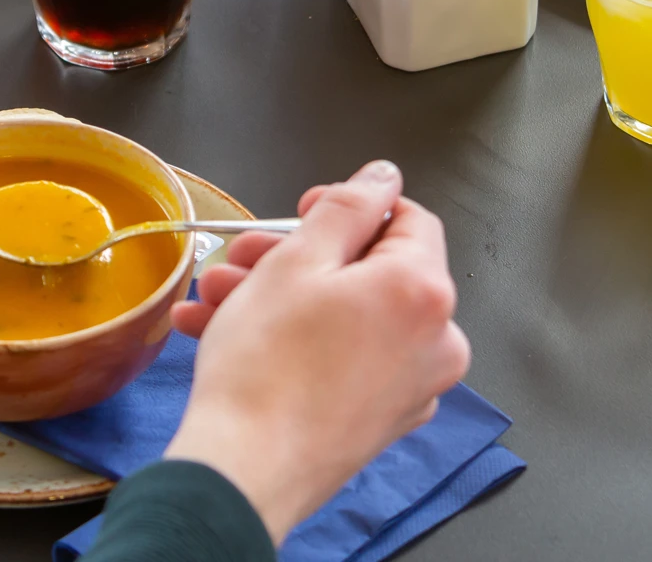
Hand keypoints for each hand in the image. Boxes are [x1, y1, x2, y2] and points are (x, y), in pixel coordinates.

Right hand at [164, 161, 469, 542]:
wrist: (242, 474)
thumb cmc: (266, 367)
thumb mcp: (299, 259)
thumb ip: (348, 207)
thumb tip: (384, 177)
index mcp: (426, 291)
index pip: (409, 219)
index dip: (352, 206)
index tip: (304, 211)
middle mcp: (436, 341)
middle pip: (370, 270)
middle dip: (296, 257)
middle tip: (240, 257)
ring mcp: (412, 386)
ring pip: (347, 316)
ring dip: (279, 298)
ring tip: (215, 299)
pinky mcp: (381, 419)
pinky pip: (343, 359)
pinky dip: (295, 341)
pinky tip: (227, 333)